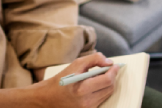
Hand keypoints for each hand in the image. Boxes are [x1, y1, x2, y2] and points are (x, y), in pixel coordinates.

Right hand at [0, 52, 117, 107]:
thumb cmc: (60, 80)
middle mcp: (86, 102)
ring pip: (107, 94)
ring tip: (101, 76)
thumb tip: (109, 62)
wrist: (46, 99)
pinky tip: (96, 85)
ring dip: (108, 84)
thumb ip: (94, 59)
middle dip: (112, 77)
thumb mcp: (75, 65)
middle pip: (110, 88)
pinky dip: (103, 91)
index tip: (115, 65)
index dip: (114, 71)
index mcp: (82, 89)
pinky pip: (101, 100)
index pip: (107, 80)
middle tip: (109, 69)